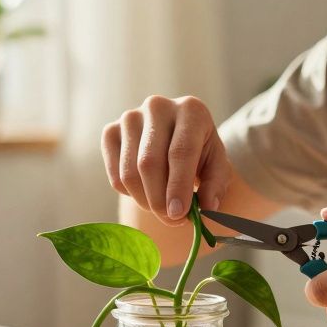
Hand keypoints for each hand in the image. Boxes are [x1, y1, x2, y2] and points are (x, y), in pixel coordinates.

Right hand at [101, 95, 232, 225]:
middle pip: (149, 163)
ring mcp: (130, 117)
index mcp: (190, 110)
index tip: (178, 214)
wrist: (175, 135)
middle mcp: (157, 106)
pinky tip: (146, 191)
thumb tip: (207, 207)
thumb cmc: (199, 150)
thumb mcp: (217, 165)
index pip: (180, 151)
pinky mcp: (110, 131)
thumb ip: (215, 185)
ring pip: (129, 173)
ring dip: (144, 201)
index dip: (178, 186)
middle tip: (171, 220)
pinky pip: (115, 175)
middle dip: (159, 200)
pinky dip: (130, 194)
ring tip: (161, 208)